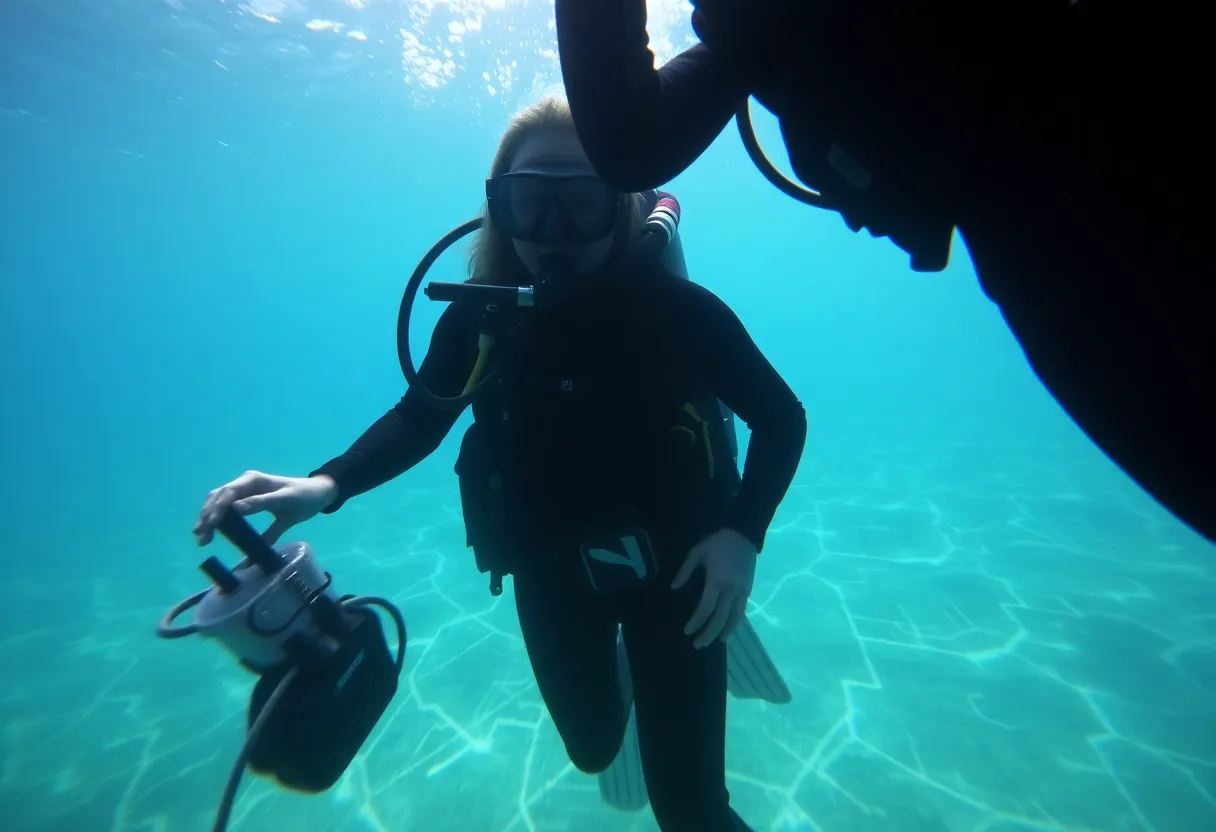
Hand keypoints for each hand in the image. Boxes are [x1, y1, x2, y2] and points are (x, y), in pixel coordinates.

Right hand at [193, 470, 337, 545]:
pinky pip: (228, 509)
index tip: (209, 527)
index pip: (228, 493)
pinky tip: (212, 531)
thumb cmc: (303, 496)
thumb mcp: (285, 500)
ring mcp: (245, 491)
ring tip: (201, 538)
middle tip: (201, 538)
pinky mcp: (248, 501)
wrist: (318, 494)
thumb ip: (261, 503)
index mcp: (254, 480)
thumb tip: (236, 509)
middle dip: (207, 516)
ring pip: (219, 502)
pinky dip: (219, 519)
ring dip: (208, 518)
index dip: (216, 509)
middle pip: (218, 497)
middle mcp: (245, 483)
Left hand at [671, 527, 757, 648]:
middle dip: (708, 634)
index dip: (696, 622)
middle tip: (697, 644)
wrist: (743, 534)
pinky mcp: (748, 591)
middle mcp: (731, 590)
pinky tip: (727, 630)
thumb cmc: (717, 543)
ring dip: (723, 633)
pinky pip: (741, 612)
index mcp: (716, 581)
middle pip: (720, 619)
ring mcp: (742, 592)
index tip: (687, 631)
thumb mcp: (696, 553)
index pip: (706, 608)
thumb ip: (685, 571)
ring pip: (734, 619)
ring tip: (714, 642)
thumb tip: (674, 588)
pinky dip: (734, 623)